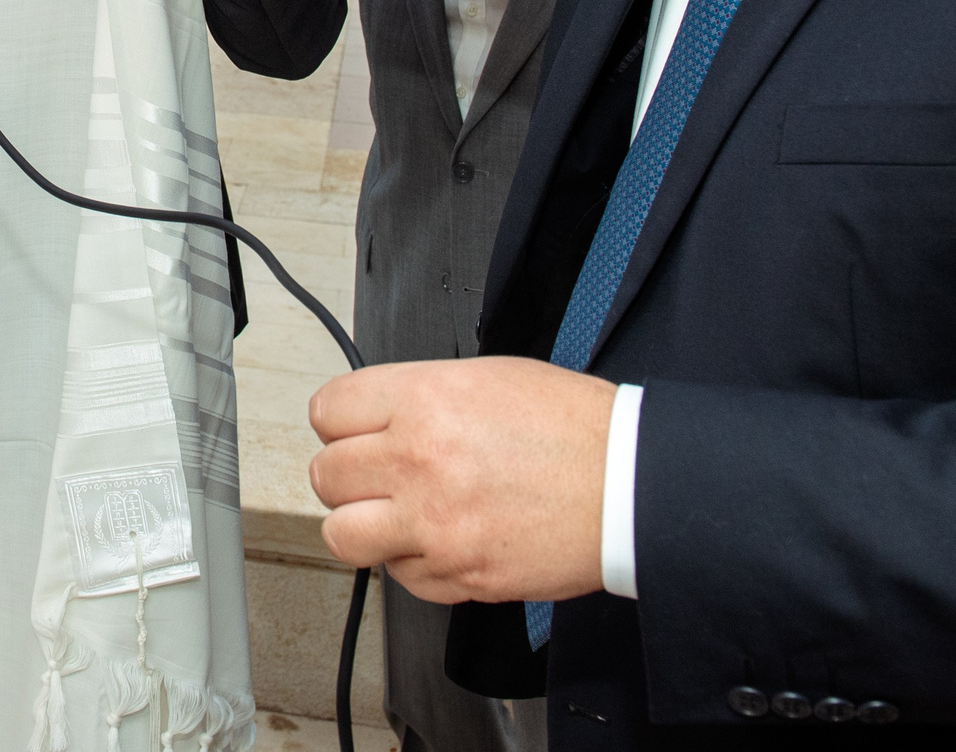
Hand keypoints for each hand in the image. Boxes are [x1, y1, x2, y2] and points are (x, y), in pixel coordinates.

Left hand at [308, 357, 615, 604]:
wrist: (629, 485)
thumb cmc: (573, 428)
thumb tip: (378, 415)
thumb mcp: (485, 378)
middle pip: (327, 475)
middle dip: (348, 476)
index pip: (327, 412)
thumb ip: (419, 396)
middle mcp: (419, 461)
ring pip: (342, 535)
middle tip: (374, 476)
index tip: (350, 432)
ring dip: (363, 526)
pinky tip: (441, 542)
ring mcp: (435, 523)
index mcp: (423, 401)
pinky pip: (400, 579)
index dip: (339, 423)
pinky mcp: (458, 573)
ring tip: (391, 516)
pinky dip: (414, 565)